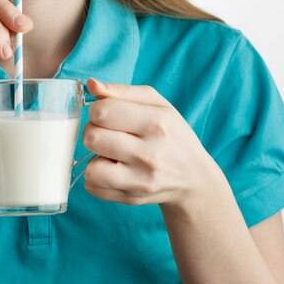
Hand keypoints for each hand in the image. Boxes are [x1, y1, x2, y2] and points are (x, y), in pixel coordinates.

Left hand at [82, 78, 224, 208]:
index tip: (108, 115)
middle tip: (108, 134)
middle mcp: (150, 153)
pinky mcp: (131, 198)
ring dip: (94, 158)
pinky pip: (92, 187)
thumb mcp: (157, 105)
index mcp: (157, 123)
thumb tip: (92, 84)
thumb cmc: (171, 134)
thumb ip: (122, 91)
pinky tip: (113, 170)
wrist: (193, 178)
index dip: (98, 110)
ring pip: (90, 167)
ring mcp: (141, 180)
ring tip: (110, 154)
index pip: (103, 111)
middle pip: (92, 138)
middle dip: (93, 132)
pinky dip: (96, 177)